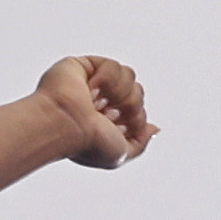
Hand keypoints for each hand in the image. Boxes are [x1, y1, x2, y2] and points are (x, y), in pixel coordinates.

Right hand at [26, 54, 154, 167]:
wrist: (67, 125)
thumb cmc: (87, 142)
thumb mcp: (120, 153)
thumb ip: (140, 143)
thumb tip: (153, 128)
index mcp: (108, 119)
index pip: (139, 110)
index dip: (134, 119)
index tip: (117, 127)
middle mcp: (101, 101)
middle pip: (137, 92)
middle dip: (128, 106)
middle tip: (107, 115)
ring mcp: (92, 83)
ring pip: (129, 76)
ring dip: (118, 93)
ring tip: (97, 103)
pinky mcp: (83, 66)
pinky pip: (114, 66)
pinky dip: (106, 79)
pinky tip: (91, 89)